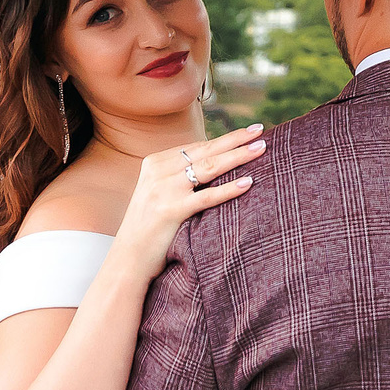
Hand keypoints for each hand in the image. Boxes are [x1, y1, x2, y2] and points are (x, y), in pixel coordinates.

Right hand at [112, 126, 264, 277]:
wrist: (128, 259)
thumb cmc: (152, 228)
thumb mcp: (160, 193)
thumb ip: (180, 177)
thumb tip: (219, 163)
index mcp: (156, 162)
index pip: (198, 146)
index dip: (225, 138)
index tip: (249, 132)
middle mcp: (158, 171)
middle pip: (206, 150)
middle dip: (236, 140)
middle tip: (260, 131)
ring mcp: (162, 190)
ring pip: (209, 168)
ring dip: (237, 156)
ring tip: (261, 149)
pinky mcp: (169, 210)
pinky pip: (206, 196)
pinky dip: (229, 189)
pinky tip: (248, 182)